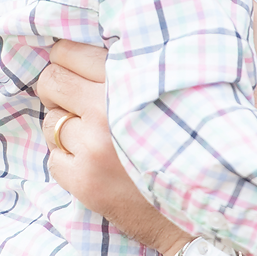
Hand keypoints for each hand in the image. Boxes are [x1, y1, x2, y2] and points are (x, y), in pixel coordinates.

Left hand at [38, 42, 191, 255]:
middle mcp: (107, 111)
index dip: (66, 59)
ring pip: (50, 122)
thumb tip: (86, 46)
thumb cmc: (196, 143)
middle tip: (75, 101)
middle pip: (51, 82)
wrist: (206, 209)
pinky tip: (97, 166)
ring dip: (65, 129)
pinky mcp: (84, 181)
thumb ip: (137, 68)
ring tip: (95, 138)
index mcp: (130, 82)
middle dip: (57, 89)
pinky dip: (70, 162)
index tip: (75, 70)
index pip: (67, 52)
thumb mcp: (176, 92)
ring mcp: (92, 149)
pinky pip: (53, 159)